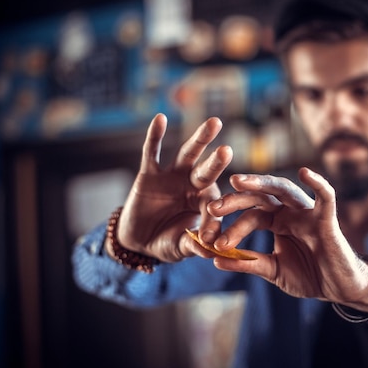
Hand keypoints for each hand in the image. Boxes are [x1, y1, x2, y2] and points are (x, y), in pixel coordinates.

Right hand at [110, 113, 232, 262]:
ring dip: (200, 139)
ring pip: (188, 154)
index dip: (212, 219)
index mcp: (206, 202)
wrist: (139, 240)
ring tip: (214, 122)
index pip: (214, 205)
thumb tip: (209, 249)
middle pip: (208, 170)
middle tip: (228, 150)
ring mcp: (173, 176)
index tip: (209, 236)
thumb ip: (194, 245)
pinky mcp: (150, 173)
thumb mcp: (180, 247)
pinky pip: (152, 152)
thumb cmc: (167, 242)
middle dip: (217, 162)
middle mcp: (193, 185)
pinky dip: (154, 135)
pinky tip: (160, 118)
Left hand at [206, 167, 367, 310]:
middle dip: (236, 199)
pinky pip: (326, 196)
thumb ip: (248, 263)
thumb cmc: (309, 276)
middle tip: (212, 207)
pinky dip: (318, 183)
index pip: (250, 213)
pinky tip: (305, 172)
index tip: (208, 236)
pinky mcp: (327, 218)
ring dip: (260, 183)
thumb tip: (215, 261)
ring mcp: (307, 212)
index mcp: (276, 221)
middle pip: (260, 197)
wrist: (338, 288)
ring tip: (237, 181)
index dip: (229, 222)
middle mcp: (289, 212)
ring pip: (283, 189)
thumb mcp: (273, 270)